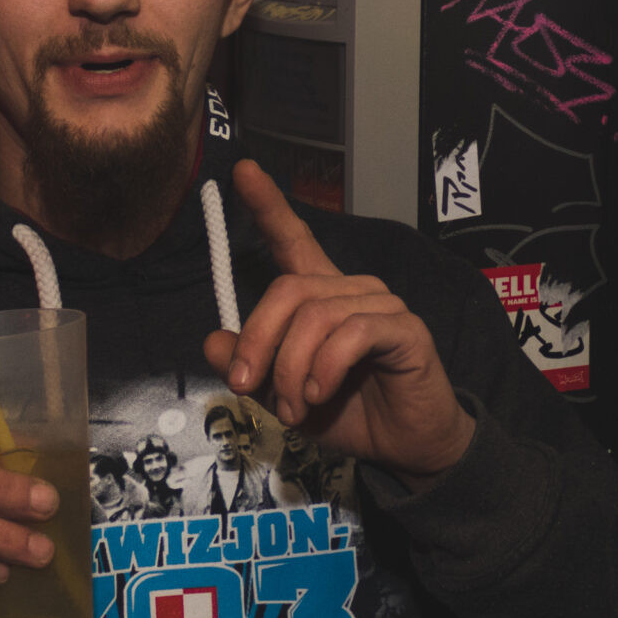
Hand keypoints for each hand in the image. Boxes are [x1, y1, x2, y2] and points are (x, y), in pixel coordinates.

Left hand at [202, 159, 475, 482]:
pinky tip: (319, 393)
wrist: (403, 446)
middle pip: (288, 290)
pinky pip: (352, 334)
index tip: (242, 171)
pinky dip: (325, 367)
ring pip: (315, 316)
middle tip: (247, 386)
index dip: (268, 205)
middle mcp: (350, 290)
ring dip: (291, 369)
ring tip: (293, 407)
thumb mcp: (281, 394)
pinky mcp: (404, 329)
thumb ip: (249, 367)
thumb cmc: (346, 413)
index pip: (293, 240)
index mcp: (320, 296)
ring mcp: (380, 306)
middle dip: (259, 340)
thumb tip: (213, 339)